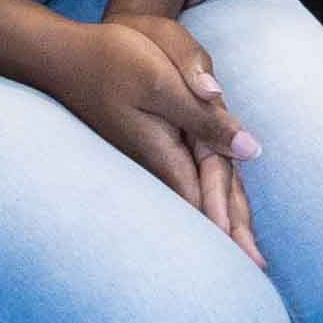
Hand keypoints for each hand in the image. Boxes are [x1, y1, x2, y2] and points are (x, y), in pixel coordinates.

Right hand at [48, 13, 266, 270]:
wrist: (65, 56)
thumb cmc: (114, 59)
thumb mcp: (161, 82)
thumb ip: (204, 118)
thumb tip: (250, 149)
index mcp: (167, 151)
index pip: (208, 195)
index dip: (233, 226)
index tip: (252, 261)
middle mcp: (158, 159)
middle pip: (203, 200)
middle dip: (232, 231)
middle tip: (258, 267)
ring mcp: (149, 153)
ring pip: (194, 188)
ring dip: (219, 215)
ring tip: (241, 245)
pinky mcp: (145, 141)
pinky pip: (183, 173)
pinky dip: (201, 193)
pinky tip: (203, 205)